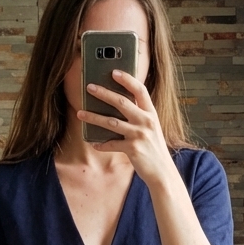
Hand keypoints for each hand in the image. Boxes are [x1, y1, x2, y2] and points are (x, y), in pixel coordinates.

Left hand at [78, 71, 175, 185]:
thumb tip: (119, 105)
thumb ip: (140, 116)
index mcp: (151, 114)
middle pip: (121, 102)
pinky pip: (111, 144)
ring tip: (80, 113)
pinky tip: (93, 143)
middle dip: (103, 93)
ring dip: (93, 117)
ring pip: (111, 122)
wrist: (163, 172)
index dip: (127, 79)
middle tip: (89, 87)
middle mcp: (146, 122)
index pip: (140, 90)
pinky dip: (101, 144)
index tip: (114, 72)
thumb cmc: (154, 149)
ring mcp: (139, 135)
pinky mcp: (133, 149)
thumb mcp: (151, 129)